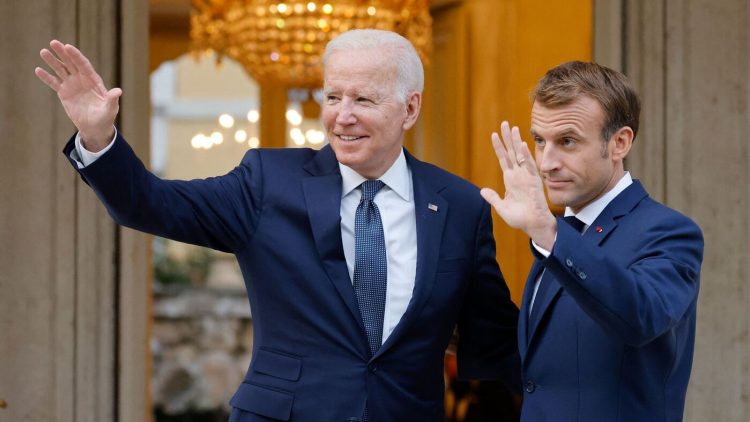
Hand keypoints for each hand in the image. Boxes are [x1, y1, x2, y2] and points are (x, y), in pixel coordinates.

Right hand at [35, 40, 120, 150]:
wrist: (95, 127)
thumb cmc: (106, 117)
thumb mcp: (110, 108)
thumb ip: (112, 99)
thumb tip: (118, 91)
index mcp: (93, 80)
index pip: (84, 65)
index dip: (76, 56)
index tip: (68, 46)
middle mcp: (82, 79)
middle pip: (71, 63)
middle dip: (63, 53)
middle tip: (53, 42)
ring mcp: (72, 85)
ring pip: (61, 70)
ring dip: (52, 61)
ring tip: (43, 52)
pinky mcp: (64, 93)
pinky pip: (54, 83)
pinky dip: (46, 77)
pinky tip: (38, 70)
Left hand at [480, 121, 556, 248]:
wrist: (532, 225)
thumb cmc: (520, 218)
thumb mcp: (501, 207)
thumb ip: (493, 198)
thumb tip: (482, 191)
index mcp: (510, 179)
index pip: (503, 159)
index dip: (498, 147)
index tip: (494, 135)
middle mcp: (518, 175)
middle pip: (511, 152)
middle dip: (507, 138)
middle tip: (504, 123)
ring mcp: (526, 176)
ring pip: (520, 155)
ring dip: (516, 142)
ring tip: (512, 128)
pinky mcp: (534, 181)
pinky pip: (529, 166)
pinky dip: (525, 156)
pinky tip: (521, 145)